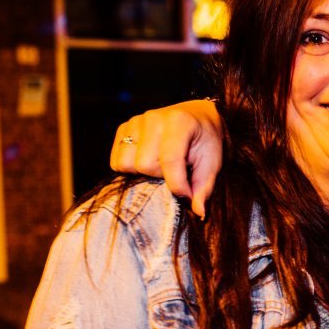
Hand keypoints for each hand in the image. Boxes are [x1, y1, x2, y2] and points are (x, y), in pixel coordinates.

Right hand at [110, 99, 222, 217]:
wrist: (196, 117)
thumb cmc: (205, 141)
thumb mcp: (212, 162)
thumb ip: (204, 186)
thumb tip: (199, 212)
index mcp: (178, 121)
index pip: (169, 160)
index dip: (177, 184)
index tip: (187, 195)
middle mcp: (153, 118)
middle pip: (144, 165)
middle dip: (160, 176)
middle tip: (176, 170)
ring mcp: (135, 122)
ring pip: (126, 164)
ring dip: (143, 173)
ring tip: (161, 165)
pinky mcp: (123, 129)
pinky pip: (116, 161)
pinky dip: (130, 168)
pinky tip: (148, 160)